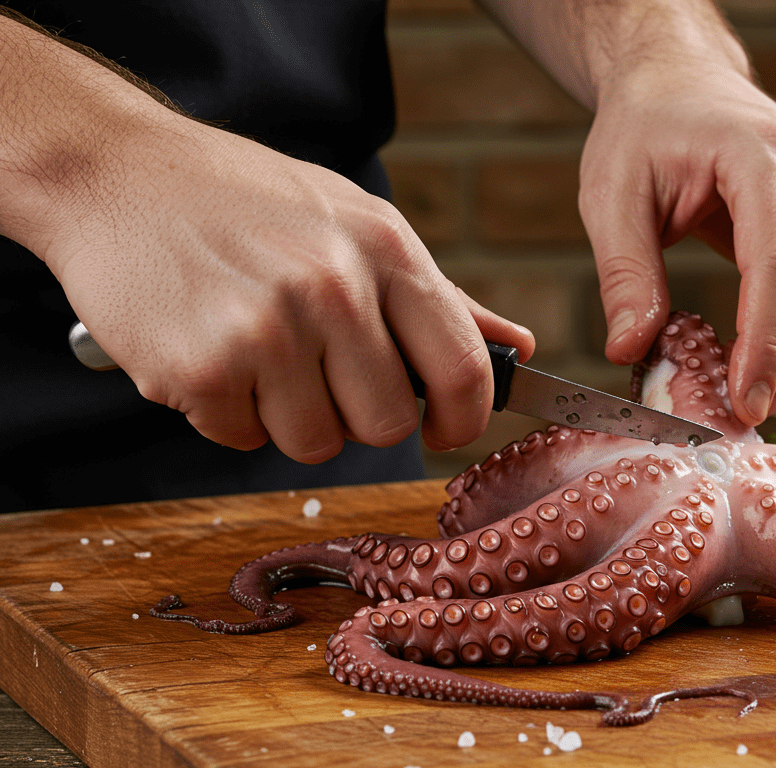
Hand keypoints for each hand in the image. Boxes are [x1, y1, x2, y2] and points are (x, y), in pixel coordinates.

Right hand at [44, 115, 533, 459]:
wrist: (115, 173)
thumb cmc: (245, 201)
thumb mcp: (356, 223)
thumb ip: (440, 298)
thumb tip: (518, 346)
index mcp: (385, 250)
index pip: (463, 368)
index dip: (463, 418)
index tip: (446, 429)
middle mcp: (334, 289)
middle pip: (387, 424)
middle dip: (357, 418)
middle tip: (318, 377)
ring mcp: (267, 330)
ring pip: (314, 443)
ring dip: (287, 419)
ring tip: (257, 358)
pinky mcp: (202, 367)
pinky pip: (240, 437)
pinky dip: (225, 413)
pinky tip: (208, 354)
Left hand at [579, 57, 775, 425]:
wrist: (682, 82)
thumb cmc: (646, 129)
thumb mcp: (612, 194)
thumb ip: (625, 273)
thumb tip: (632, 350)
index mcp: (762, 156)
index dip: (768, 344)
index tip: (744, 402)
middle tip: (748, 417)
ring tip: (753, 400)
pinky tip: (766, 365)